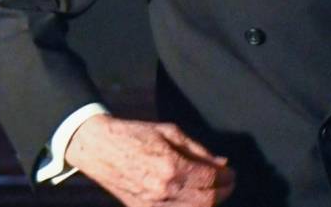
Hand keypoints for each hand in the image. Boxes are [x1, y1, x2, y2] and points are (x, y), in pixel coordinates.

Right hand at [64, 114, 234, 205]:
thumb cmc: (134, 134)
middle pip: (207, 200)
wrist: (99, 148)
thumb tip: (222, 162)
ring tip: (215, 192)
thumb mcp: (168, 131)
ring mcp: (153, 204)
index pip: (211, 178)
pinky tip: (195, 200)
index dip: (226, 177)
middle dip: (223, 192)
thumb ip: (197, 149)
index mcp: (171, 165)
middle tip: (228, 182)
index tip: (231, 172)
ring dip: (210, 203)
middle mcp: (164, 189)